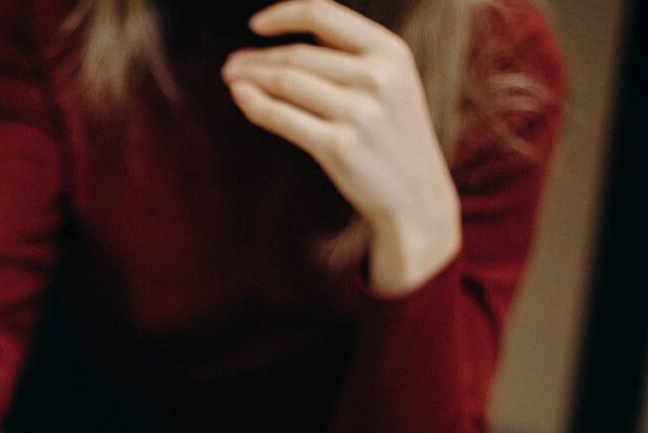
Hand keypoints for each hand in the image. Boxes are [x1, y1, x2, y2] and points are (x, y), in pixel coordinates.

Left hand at [222, 0, 460, 294]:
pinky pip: (283, 117)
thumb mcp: (391, 85)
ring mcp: (360, 112)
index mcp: (390, 52)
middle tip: (231, 65)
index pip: (323, 14)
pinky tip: (240, 98)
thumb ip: (349, 57)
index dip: (282, 15)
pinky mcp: (339, 146)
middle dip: (257, 58)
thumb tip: (283, 40)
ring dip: (250, 78)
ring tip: (231, 80)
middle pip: (297, 54)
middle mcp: (378, 77)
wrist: (416, 198)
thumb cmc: (393, 138)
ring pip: (286, 82)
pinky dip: (255, 105)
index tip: (255, 25)